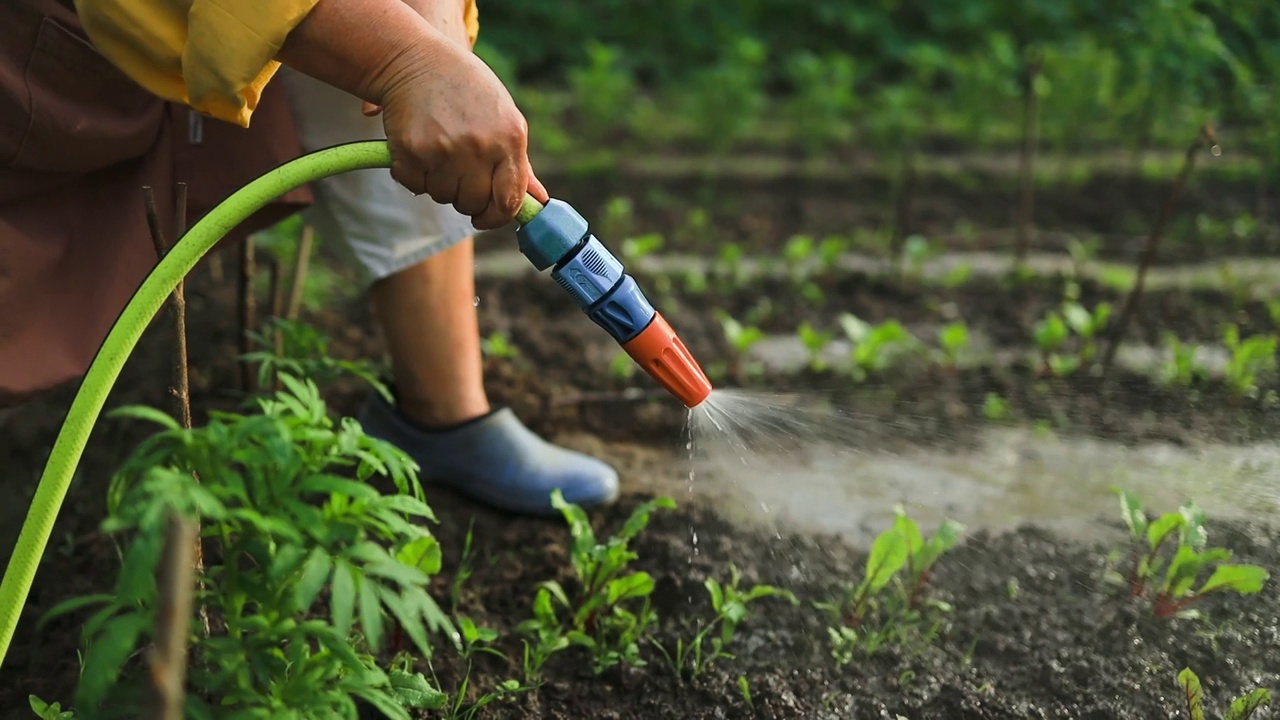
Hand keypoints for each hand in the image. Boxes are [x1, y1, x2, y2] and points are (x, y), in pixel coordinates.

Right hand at [277, 0, 544, 226]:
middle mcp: (480, 146)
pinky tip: (416, 148)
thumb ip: (519, 165)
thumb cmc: (466, 90)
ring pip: (442, 196)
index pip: (509, 201)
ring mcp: (445, 149)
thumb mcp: (503, 119)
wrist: (416, 59)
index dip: (496, 216)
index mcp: (511, 138)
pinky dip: (411, 174)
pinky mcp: (412, 150)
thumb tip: (540, 202)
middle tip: (456, 172)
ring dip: (437, 183)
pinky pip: (414, 184)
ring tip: (437, 151)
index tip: (484, 216)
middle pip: (472, 203)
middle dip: (464, 196)